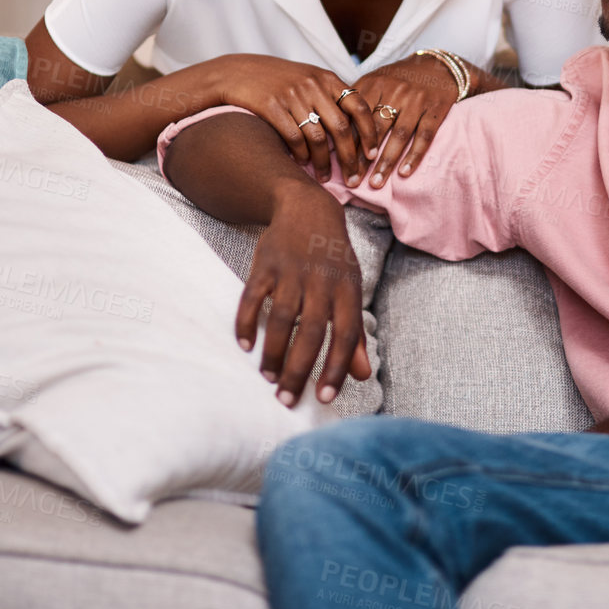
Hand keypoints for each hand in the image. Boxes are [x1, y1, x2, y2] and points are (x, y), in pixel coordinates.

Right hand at [204, 55, 378, 183]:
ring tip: (325, 177)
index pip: (359, 106)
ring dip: (324, 163)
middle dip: (351, 157)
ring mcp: (291, 95)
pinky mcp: (271, 106)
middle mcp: (312, 85)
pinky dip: (301, 156)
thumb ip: (330, 97)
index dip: (369, 132)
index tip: (373, 155)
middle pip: (341, 128)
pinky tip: (303, 164)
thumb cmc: (277, 80)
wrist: (237, 72)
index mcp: (326, 78)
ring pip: (318, 137)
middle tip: (354, 178)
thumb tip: (356, 127)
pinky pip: (294, 138)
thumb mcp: (308, 78)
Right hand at [237, 186, 372, 406]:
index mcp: (346, 290)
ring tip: (268, 378)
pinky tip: (245, 346)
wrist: (308, 209)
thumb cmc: (332, 261)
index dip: (335, 368)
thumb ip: (354, 335)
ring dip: (273, 352)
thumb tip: (362, 376)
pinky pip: (252, 297)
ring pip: (282, 318)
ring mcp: (292, 271)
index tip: (323, 398)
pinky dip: (246, 322)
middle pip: (310, 332)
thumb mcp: (350, 291)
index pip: (344, 335)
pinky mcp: (265, 264)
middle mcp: (321, 281)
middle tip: (287, 399)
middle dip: (298, 370)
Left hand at [351, 53, 462, 186]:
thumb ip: (356, 101)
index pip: (357, 116)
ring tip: (376, 182)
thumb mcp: (376, 80)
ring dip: (386, 161)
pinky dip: (414, 155)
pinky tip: (404, 172)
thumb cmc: (400, 79)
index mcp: (375, 83)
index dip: (347, 141)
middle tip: (353, 180)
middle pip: (375, 128)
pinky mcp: (435, 109)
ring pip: (399, 135)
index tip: (338, 164)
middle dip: (363, 157)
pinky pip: (424, 136)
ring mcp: (416, 100)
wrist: (437, 65)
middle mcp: (395, 90)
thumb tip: (332, 129)